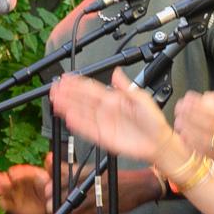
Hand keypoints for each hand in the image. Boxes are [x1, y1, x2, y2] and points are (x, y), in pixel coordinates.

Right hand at [0, 163, 53, 213]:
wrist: (54, 206)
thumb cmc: (55, 189)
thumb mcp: (57, 177)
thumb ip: (53, 168)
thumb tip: (49, 156)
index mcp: (30, 174)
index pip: (20, 170)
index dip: (16, 172)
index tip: (13, 174)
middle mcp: (21, 183)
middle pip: (8, 179)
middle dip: (4, 180)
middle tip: (5, 181)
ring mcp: (16, 194)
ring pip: (4, 190)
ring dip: (0, 188)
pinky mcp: (14, 206)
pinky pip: (6, 204)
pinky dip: (4, 203)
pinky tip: (5, 202)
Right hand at [48, 70, 176, 163]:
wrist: (157, 142)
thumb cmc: (152, 121)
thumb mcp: (141, 97)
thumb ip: (126, 86)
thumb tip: (116, 72)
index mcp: (114, 99)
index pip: (92, 89)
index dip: (78, 83)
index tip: (67, 79)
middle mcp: (105, 110)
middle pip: (82, 100)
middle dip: (68, 94)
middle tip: (55, 88)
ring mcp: (102, 123)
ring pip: (81, 113)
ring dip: (68, 106)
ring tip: (56, 100)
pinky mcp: (102, 136)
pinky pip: (86, 129)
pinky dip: (77, 124)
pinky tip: (68, 117)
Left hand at [174, 91, 213, 173]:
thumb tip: (205, 96)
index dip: (198, 103)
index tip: (187, 98)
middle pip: (205, 122)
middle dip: (189, 114)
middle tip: (178, 108)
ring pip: (201, 136)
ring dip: (187, 128)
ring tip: (178, 120)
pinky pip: (201, 148)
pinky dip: (190, 142)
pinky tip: (183, 134)